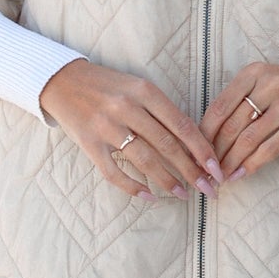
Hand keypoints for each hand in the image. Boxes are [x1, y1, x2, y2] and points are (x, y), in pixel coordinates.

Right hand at [41, 59, 222, 200]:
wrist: (62, 81)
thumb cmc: (107, 86)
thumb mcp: (137, 87)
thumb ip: (162, 112)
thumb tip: (193, 144)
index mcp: (144, 91)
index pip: (182, 125)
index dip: (202, 150)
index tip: (217, 169)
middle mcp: (127, 108)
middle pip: (168, 146)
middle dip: (192, 171)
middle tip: (208, 189)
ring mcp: (107, 127)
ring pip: (145, 160)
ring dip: (168, 181)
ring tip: (183, 195)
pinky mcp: (89, 144)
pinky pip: (114, 172)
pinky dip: (133, 187)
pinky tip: (149, 196)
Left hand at [201, 62, 278, 177]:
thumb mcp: (263, 84)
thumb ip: (239, 102)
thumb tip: (209, 136)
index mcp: (254, 73)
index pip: (220, 107)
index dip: (204, 133)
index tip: (195, 151)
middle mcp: (269, 85)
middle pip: (232, 125)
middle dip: (215, 152)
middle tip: (205, 170)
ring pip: (248, 140)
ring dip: (231, 162)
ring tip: (221, 176)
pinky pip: (269, 149)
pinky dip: (252, 165)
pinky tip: (241, 175)